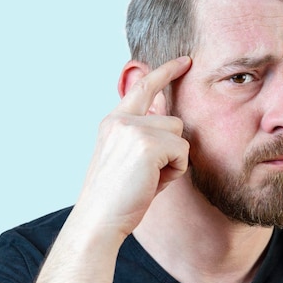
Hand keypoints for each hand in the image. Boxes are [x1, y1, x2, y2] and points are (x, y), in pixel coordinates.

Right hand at [76, 56, 191, 237]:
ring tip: (149, 179)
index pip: (142, 87)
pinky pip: (182, 152)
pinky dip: (175, 171)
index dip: (165, 72)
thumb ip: (145, 137)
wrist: (98, 221)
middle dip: (172, 148)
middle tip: (150, 174)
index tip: (184, 61)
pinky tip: (154, 183)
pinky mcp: (147, 144)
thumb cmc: (117, 196)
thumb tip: (173, 125)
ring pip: (180, 135)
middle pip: (173, 120)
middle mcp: (121, 120)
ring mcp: (133, 129)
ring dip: (173, 161)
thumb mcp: (127, 157)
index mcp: (113, 122)